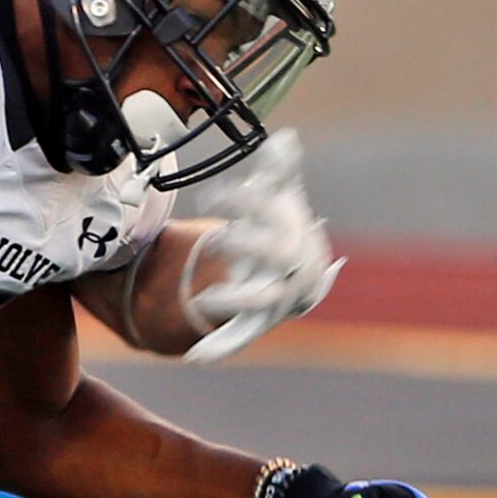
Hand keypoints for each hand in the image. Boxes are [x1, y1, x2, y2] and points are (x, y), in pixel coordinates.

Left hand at [184, 130, 341, 362]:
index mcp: (291, 232)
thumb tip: (285, 138)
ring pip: (263, 302)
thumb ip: (279, 171)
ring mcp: (278, 297)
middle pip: (274, 256)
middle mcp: (290, 267)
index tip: (209, 196)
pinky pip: (241, 335)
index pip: (270, 214)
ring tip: (202, 300)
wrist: (300, 275)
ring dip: (235, 300)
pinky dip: (221, 346)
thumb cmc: (282, 229)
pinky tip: (195, 358)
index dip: (242, 203)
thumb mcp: (279, 199)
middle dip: (246, 244)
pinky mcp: (259, 321)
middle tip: (217, 237)